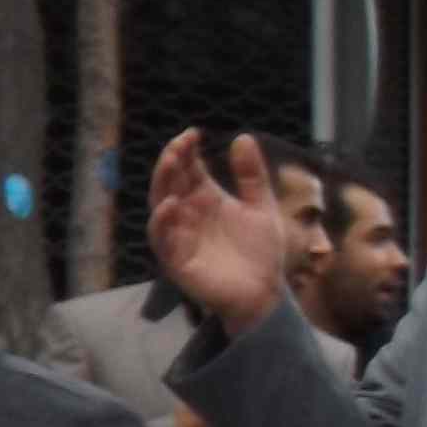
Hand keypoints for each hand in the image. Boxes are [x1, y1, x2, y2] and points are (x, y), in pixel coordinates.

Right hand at [142, 131, 294, 334]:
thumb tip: (243, 137)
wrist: (265, 293)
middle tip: (180, 144)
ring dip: (163, 184)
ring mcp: (179, 235)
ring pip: (161, 205)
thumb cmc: (260, 251)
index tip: (194, 133)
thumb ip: (252, 176)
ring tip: (171, 162)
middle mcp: (188, 213)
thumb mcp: (261, 207)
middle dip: (172, 161)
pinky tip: (172, 205)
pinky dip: (163, 222)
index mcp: (206, 198)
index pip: (189, 169)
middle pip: (171, 182)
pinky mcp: (176, 260)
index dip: (187, 151)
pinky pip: (162, 239)